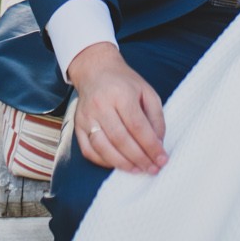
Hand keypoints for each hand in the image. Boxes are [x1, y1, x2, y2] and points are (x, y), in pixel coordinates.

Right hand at [66, 44, 166, 173]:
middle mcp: (101, 105)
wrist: (95, 69)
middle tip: (153, 169)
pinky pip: (88, 150)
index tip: (162, 160)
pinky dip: (104, 161)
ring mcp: (86, 116)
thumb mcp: (147, 92)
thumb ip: (156, 117)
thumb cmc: (124, 83)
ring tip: (138, 170)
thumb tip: (158, 144)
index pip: (137, 126)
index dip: (151, 146)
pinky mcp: (77, 125)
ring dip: (122, 164)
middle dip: (139, 158)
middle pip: (121, 139)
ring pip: (103, 147)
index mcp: (121, 94)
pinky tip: (118, 164)